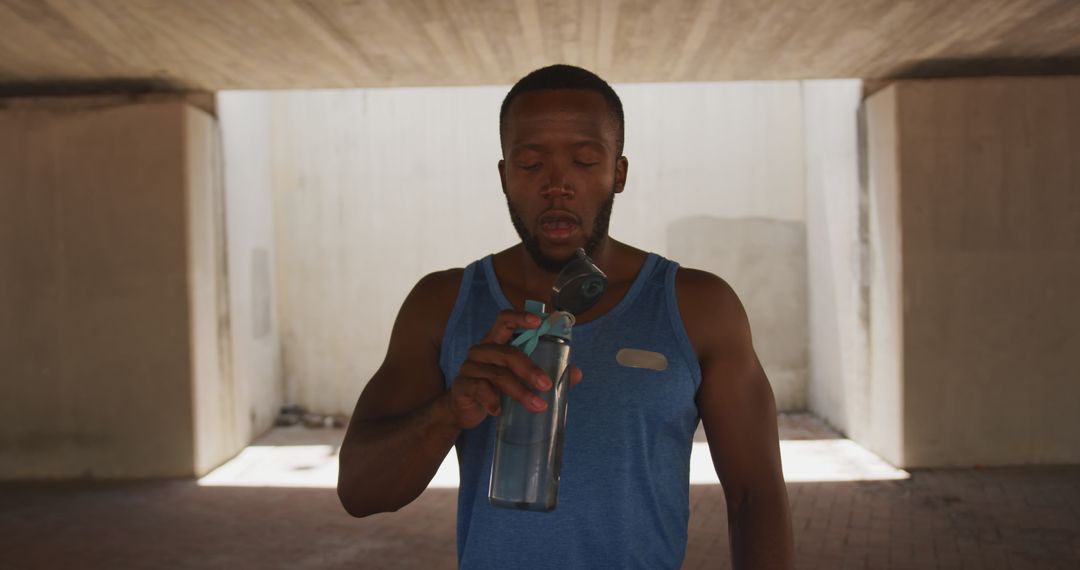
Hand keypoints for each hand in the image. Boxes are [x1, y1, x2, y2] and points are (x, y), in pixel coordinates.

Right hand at [446, 309, 582, 429]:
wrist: (464, 411)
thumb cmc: (494, 388)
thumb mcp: (518, 379)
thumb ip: (545, 374)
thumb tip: (576, 374)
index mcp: (495, 342)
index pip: (504, 320)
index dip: (520, 317)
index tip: (538, 322)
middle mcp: (481, 350)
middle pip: (506, 352)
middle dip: (529, 368)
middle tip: (547, 384)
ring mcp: (469, 367)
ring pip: (497, 375)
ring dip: (520, 391)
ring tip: (537, 406)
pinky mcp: (462, 386)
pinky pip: (480, 389)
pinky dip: (493, 401)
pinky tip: (499, 411)